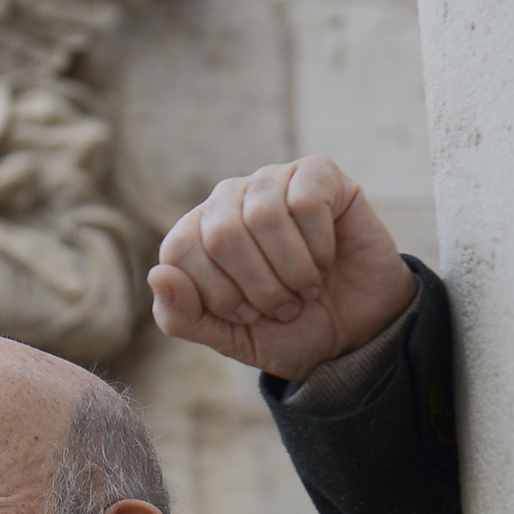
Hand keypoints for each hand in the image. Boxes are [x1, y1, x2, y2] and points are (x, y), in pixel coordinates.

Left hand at [148, 157, 417, 381]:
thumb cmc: (288, 331)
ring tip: (306, 288)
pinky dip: (319, 246)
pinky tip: (327, 260)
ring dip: (291, 270)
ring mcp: (272, 182)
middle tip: (284, 307)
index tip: (248, 316)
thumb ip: (182, 317)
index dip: (217, 295)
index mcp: (196, 234)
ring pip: (264, 216)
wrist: (356, 334)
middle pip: (220, 234)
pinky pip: (306, 202)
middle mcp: (228, 200)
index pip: (179, 250)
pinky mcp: (318, 175)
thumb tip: (157, 275)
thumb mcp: (227, 338)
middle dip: (257, 287)